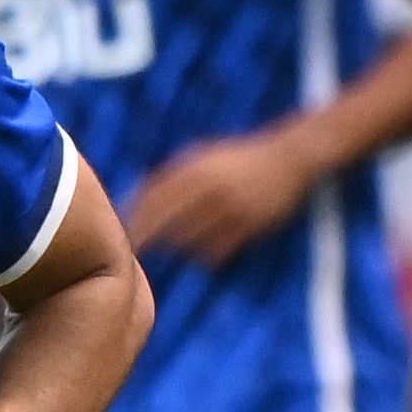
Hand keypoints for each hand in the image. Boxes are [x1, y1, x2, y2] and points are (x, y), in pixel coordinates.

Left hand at [124, 124, 325, 264]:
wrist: (289, 158)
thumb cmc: (240, 158)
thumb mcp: (204, 155)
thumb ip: (172, 174)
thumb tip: (136, 197)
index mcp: (195, 169)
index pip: (152, 197)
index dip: (134, 217)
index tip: (121, 233)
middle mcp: (209, 187)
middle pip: (165, 222)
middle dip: (147, 239)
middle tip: (136, 253)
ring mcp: (229, 208)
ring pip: (189, 241)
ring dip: (180, 248)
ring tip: (183, 245)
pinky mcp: (249, 226)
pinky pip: (215, 252)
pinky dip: (206, 255)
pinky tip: (207, 251)